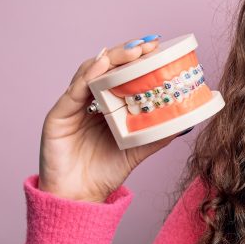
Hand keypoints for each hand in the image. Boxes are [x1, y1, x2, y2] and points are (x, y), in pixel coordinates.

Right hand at [38, 36, 185, 202]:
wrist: (80, 198)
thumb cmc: (105, 172)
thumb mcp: (138, 148)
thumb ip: (158, 133)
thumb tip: (186, 120)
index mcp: (105, 104)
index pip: (120, 73)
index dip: (136, 59)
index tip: (156, 47)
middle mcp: (87, 100)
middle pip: (105, 67)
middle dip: (127, 53)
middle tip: (149, 45)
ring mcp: (71, 106)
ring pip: (89, 72)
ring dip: (112, 59)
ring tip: (133, 52)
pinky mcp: (58, 116)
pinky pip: (74, 91)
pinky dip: (89, 76)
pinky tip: (104, 67)